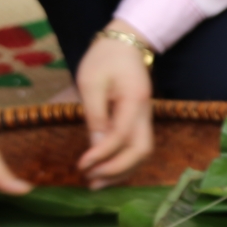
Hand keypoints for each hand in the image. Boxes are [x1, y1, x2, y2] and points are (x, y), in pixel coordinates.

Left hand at [75, 20, 154, 186]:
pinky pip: (138, 146)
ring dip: (122, 171)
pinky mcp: (141, 119)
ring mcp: (146, 116)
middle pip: (142, 150)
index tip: (81, 165)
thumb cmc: (104, 59)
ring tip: (96, 182)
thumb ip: (94, 114)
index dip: (102, 154)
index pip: (122, 136)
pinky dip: (125, 162)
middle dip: (117, 170)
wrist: (125, 43)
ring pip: (144, 152)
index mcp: (134, 100)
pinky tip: (106, 169)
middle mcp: (146, 112)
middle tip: (91, 180)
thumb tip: (94, 147)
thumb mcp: (91, 82)